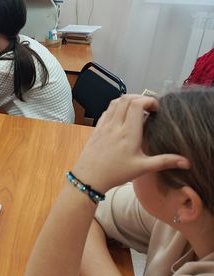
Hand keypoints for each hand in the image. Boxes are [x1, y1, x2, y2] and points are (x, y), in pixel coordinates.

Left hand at [73, 95, 189, 192]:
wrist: (89, 177)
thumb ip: (164, 162)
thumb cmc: (116, 173)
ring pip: (115, 102)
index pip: (137, 104)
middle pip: (126, 99)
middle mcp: (115, 125)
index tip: (157, 108)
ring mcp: (104, 125)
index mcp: (128, 132)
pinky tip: (122, 116)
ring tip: (137, 109)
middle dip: (140, 98)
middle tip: (149, 107)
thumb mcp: (142, 168)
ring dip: (127, 100)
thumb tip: (186, 162)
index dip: (148, 100)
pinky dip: (116, 107)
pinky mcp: (97, 128)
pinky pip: (107, 110)